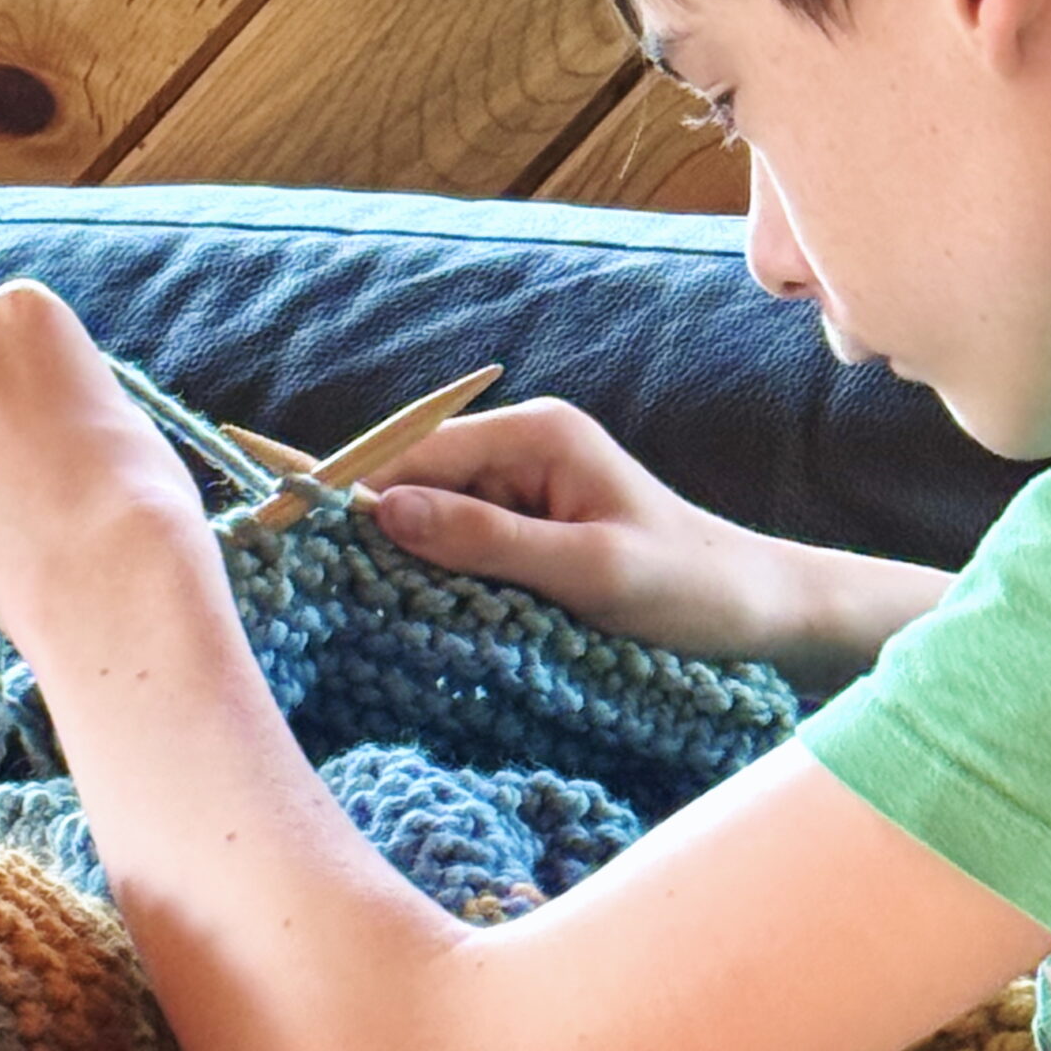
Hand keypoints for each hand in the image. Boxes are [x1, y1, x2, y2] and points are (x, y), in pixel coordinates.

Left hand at [0, 279, 212, 641]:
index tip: (57, 413)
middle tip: (28, 461)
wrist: (102, 568)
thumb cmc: (134, 486)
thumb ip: (57, 393)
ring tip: (11, 507)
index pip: (14, 326)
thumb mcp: (115, 406)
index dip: (38, 376)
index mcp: (19, 311)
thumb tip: (32, 416)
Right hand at [364, 396, 797, 662]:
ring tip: (373, 616)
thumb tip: (385, 512)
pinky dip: (438, 581)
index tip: (292, 540)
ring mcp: (523, 488)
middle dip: (375, 535)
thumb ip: (487, 539)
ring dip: (407, 566)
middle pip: (412, 482)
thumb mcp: (588, 569)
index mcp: (537, 433)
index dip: (350, 493)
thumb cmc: (690, 588)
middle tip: (328, 597)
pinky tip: (420, 618)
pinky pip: (459, 547)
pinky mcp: (527, 529)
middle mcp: (522, 446)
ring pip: (429, 520)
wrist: (757, 612)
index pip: (413, 453)